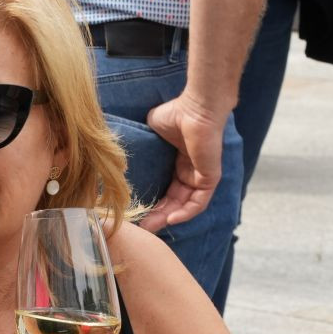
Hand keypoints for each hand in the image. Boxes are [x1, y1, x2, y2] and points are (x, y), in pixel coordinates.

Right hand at [142, 93, 226, 230]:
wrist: (196, 107)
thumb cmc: (176, 113)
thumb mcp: (153, 130)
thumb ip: (144, 144)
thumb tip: (122, 147)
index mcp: (180, 163)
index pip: (168, 190)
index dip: (154, 203)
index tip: (138, 212)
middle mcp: (191, 172)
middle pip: (175, 202)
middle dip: (158, 215)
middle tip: (141, 226)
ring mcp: (202, 175)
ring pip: (185, 205)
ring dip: (169, 218)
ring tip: (151, 226)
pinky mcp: (210, 177)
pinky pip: (198, 201)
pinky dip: (185, 213)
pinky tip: (170, 219)